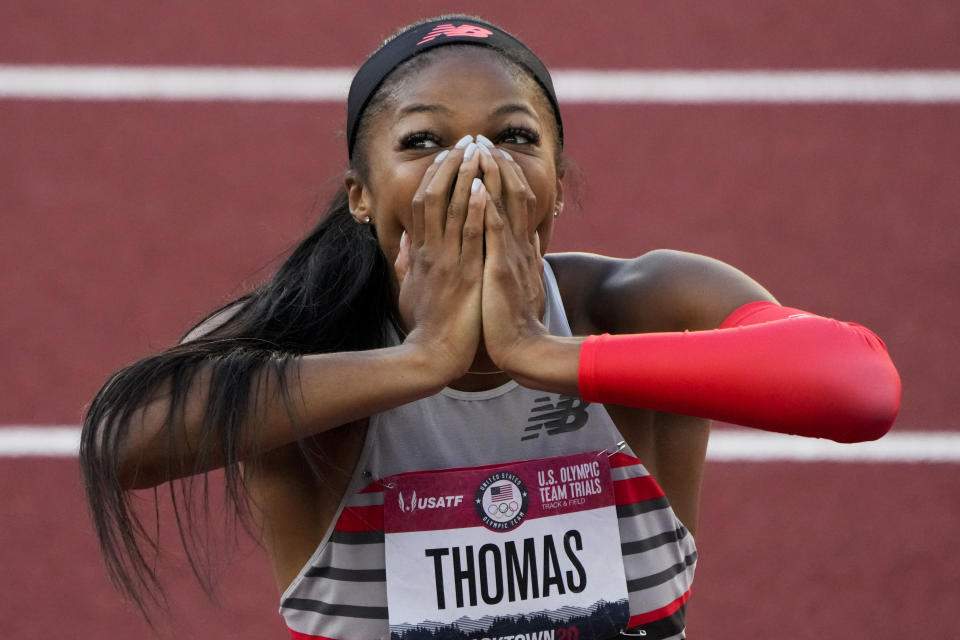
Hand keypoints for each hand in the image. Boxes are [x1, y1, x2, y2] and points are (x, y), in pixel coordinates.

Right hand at [398, 142, 486, 380]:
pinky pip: (472, 236)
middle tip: (467, 140)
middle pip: (436, 196)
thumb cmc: (425, 327)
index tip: (447, 155)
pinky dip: (477, 210)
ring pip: (454, 209)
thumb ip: (406, 262)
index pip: (423, 204)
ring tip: (479, 150)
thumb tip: (405, 240)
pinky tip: (484, 188)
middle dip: (452, 165)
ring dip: (467, 177)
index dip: (435, 176)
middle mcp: (432, 252)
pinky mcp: (467, 275)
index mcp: (421, 254)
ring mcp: (449, 262)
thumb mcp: (408, 290)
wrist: (432, 356)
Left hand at [477, 144, 548, 373]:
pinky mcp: (499, 270)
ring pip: (504, 205)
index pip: (515, 204)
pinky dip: (486, 207)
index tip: (491, 155)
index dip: (504, 177)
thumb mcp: (519, 288)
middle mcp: (517, 248)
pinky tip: (477, 186)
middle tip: (481, 140)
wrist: (521, 351)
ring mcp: (510, 257)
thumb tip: (527, 249)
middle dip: (497, 165)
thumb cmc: (513, 324)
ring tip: (480, 149)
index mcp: (518, 251)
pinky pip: (494, 231)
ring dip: (491, 175)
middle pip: (512, 195)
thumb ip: (521, 264)